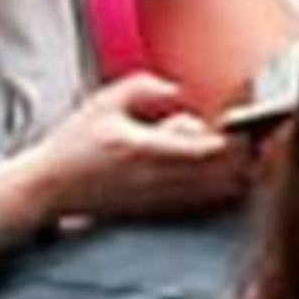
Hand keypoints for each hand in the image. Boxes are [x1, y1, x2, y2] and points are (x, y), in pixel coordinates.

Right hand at [13, 69, 248, 226]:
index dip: (235, 138)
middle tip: (248, 134)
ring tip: (233, 151)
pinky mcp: (160, 211)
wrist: (51, 188)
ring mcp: (161, 200)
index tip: (241, 122)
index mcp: (146, 149)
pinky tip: (215, 170)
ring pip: (219, 192)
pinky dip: (220, 187)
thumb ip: (145, 87)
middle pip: (224, 174)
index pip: (209, 150)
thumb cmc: (75, 144)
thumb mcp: (105, 102)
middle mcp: (158, 179)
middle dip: (244, 154)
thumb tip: (178, 90)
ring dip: (235, 172)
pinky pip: (204, 203)